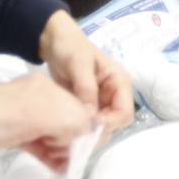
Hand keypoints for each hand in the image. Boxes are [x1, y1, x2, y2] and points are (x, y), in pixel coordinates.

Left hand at [0, 73, 92, 169]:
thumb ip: (78, 121)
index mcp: (53, 90)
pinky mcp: (17, 136)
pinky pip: (40, 145)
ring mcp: (29, 119)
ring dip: (63, 151)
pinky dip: (50, 156)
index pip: (82, 109)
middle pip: (70, 124)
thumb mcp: (54, 113)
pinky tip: (59, 169)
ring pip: (55, 136)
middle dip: (74, 141)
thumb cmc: (14, 114)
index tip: (88, 147)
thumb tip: (89, 133)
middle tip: (71, 155)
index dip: (88, 128)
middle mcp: (44, 102)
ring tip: (65, 166)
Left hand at [38, 11, 134, 131]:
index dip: (109, 123)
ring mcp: (100, 103)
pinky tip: (64, 132)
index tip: (88, 125)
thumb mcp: (79, 63)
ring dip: (86, 134)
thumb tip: (90, 116)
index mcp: (119, 83)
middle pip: (113, 125)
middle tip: (74, 136)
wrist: (53, 42)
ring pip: (99, 128)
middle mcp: (113, 96)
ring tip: (66, 135)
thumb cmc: (70, 47)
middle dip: (97, 132)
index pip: (125, 113)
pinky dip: (78, 131)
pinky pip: (87, 125)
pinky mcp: (86, 107)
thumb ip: (86, 88)